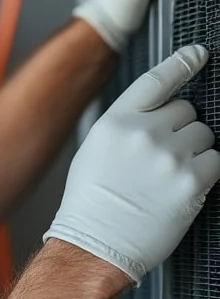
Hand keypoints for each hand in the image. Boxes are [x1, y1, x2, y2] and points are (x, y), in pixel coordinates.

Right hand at [44, 45, 219, 282]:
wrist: (95, 244)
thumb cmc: (91, 203)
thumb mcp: (96, 151)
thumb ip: (127, 126)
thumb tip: (163, 114)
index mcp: (115, 122)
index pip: (156, 80)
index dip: (182, 63)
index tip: (198, 54)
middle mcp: (143, 133)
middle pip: (187, 111)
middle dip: (181, 129)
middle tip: (161, 157)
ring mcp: (169, 156)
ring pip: (205, 135)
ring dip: (195, 152)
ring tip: (167, 176)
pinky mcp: (192, 181)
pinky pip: (216, 161)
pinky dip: (205, 173)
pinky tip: (181, 188)